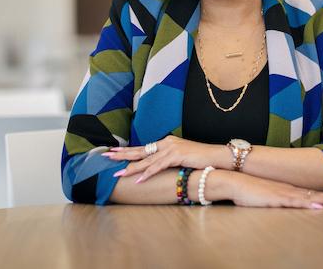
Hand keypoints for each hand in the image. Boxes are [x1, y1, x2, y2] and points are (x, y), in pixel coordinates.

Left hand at [103, 135, 222, 182]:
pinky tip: (137, 179)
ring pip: (146, 160)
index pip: (143, 148)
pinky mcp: (176, 155)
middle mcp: (166, 143)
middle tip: (106, 156)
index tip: (113, 152)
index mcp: (166, 143)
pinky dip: (147, 174)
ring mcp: (171, 148)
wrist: (217, 156)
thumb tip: (157, 167)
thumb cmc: (201, 159)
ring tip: (118, 173)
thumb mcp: (181, 158)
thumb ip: (169, 160)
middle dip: (122, 154)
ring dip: (131, 168)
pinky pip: (158, 166)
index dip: (127, 151)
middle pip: (140, 150)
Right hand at [223, 172, 322, 208]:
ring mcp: (284, 193)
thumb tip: (281, 202)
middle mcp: (288, 189)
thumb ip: (274, 198)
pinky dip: (309, 204)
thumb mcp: (264, 195)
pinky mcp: (277, 198)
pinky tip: (319, 207)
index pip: (310, 193)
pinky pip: (296, 202)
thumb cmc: (247, 190)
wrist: (234, 181)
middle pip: (315, 194)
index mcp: (286, 189)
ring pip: (310, 197)